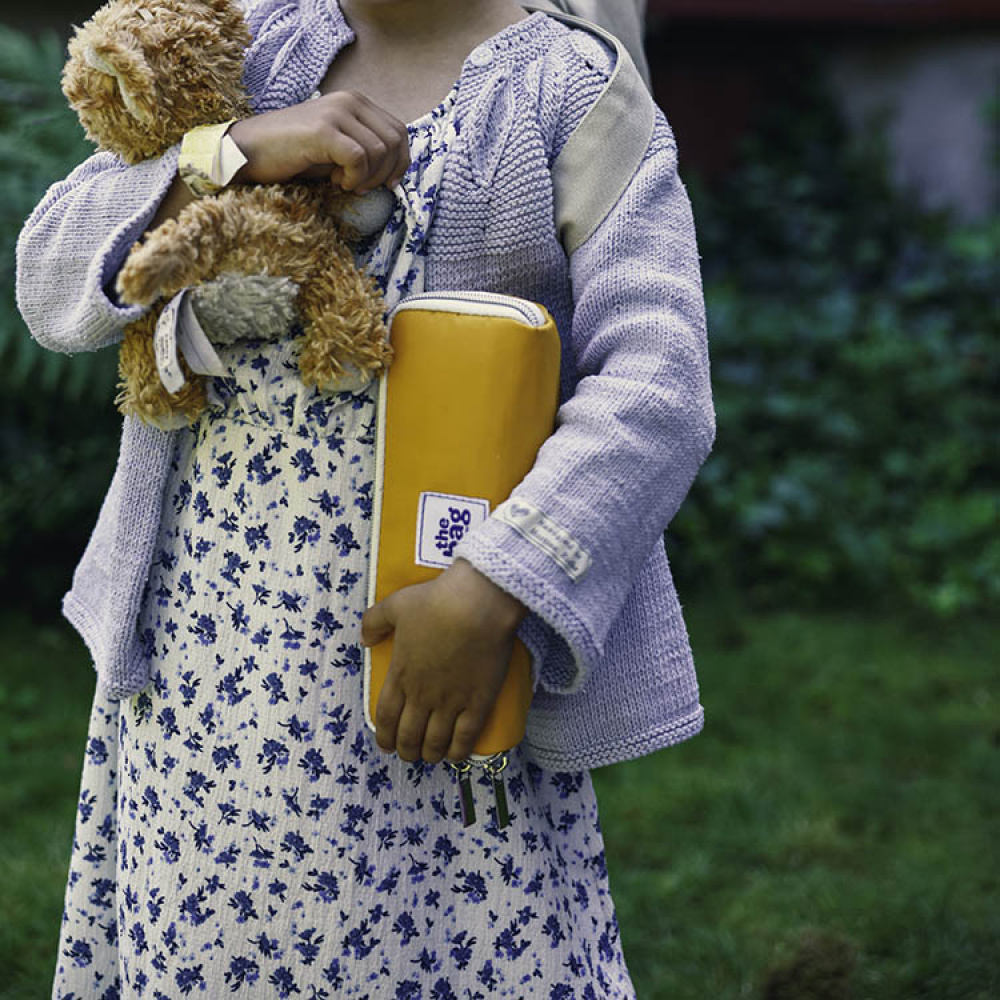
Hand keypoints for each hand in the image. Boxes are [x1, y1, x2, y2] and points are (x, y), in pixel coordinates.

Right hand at [229, 90, 410, 192]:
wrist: (249, 150)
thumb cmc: (293, 154)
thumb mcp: (336, 148)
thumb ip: (365, 150)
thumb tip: (394, 173)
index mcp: (355, 102)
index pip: (398, 132)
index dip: (400, 163)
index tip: (386, 185)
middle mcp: (348, 100)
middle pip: (394, 141)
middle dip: (385, 173)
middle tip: (360, 186)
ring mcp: (336, 112)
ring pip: (378, 152)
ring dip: (365, 178)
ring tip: (341, 182)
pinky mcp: (323, 129)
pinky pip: (359, 158)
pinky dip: (353, 177)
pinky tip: (335, 181)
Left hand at [360, 558, 529, 763]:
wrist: (476, 605)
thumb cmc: (434, 602)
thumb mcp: (394, 606)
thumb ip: (374, 622)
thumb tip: (364, 640)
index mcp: (400, 675)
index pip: (385, 716)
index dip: (384, 735)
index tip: (385, 745)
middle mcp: (421, 695)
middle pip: (408, 735)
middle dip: (405, 750)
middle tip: (408, 754)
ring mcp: (450, 702)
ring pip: (435, 741)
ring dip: (429, 754)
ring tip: (430, 757)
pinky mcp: (478, 702)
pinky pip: (466, 737)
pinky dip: (458, 752)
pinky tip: (455, 756)